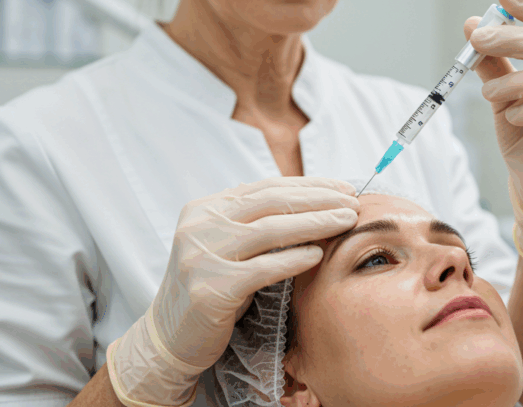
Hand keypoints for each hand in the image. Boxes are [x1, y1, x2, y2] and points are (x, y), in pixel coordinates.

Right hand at [107, 177, 358, 405]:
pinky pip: (262, 269)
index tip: (342, 186)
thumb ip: (254, 221)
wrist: (169, 338)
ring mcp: (201, 257)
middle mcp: (199, 226)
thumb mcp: (226, 246)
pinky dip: (293, 259)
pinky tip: (318, 254)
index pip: (265, 187)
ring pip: (269, 230)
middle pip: (270, 202)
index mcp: (204, 209)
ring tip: (346, 220)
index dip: (308, 185)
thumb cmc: (211, 288)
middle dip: (318, 198)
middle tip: (353, 199)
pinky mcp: (211, 289)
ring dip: (315, 222)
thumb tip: (312, 198)